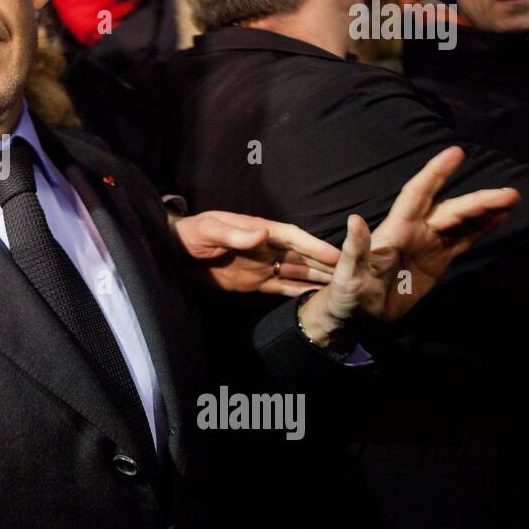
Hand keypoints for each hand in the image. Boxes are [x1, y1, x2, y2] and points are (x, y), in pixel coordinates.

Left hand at [172, 209, 338, 295]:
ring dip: (318, 279)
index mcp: (259, 231)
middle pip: (302, 256)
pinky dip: (299, 292)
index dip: (315, 246)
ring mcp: (262, 265)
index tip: (338, 255)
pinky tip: (316, 298)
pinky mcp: (253, 282)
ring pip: (296, 272)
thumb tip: (262, 235)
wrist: (174, 253)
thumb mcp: (210, 231)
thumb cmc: (191, 235)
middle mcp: (266, 247)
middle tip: (354, 274)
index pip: (293, 238)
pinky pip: (281, 287)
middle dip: (326, 264)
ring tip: (343, 288)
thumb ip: (234, 234)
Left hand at [298, 147, 518, 344]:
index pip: (417, 194)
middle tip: (509, 194)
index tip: (456, 152)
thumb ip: (355, 249)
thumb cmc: (347, 294)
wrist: (359, 318)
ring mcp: (428, 245)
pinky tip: (500, 218)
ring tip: (511, 199)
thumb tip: (354, 219)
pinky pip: (463, 240)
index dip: (435, 173)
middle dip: (478, 201)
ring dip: (484, 211)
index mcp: (395, 230)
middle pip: (450, 209)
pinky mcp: (438, 261)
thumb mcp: (348, 275)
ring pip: (461, 221)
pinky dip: (482, 229)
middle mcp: (414, 231)